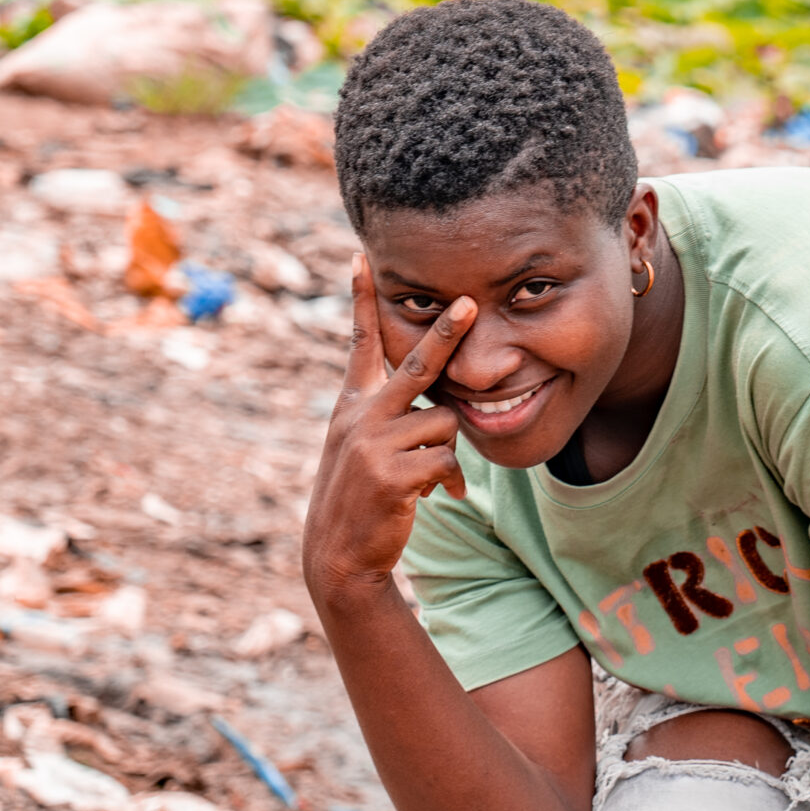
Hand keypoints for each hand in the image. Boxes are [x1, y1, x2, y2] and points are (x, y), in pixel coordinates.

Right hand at [302, 256, 471, 604]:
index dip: (362, 300)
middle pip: (417, 365)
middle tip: (470, 301)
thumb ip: (396, 420)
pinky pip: (446, 461)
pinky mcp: (392, 473)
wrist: (339, 553)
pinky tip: (431, 498)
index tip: (363, 257)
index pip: (360, 343)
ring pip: (445, 424)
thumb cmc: (364, 496)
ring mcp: (373, 443)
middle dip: (447, 333)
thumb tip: (448, 411)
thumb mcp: (367, 449)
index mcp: (352, 403)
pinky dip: (448, 481)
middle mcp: (359, 415)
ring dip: (447, 451)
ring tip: (426, 476)